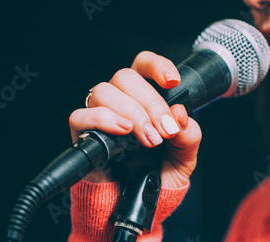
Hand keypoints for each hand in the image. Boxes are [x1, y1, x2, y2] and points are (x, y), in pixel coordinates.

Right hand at [69, 51, 201, 187]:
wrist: (145, 201)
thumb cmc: (160, 173)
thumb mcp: (185, 155)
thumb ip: (188, 134)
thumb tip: (179, 114)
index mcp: (144, 96)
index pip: (143, 65)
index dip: (156, 66)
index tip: (172, 81)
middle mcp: (120, 100)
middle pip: (125, 76)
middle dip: (150, 103)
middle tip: (164, 129)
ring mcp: (99, 114)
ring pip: (104, 92)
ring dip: (130, 113)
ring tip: (147, 138)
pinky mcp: (82, 133)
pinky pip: (81, 115)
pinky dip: (102, 120)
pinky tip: (122, 132)